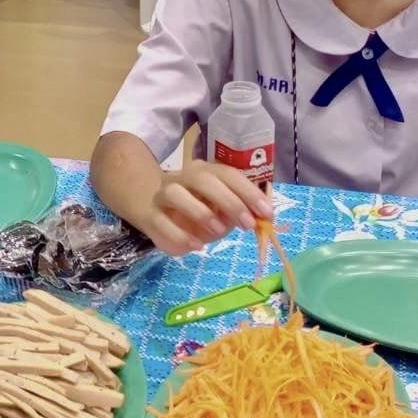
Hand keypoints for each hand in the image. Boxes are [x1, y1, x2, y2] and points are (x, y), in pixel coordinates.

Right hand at [139, 161, 273, 256]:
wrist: (152, 208)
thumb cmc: (195, 209)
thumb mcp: (220, 210)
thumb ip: (238, 212)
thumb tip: (260, 219)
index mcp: (205, 172)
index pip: (228, 174)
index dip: (249, 192)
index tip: (267, 212)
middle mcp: (183, 178)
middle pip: (203, 179)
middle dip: (230, 201)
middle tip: (248, 224)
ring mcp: (163, 194)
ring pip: (176, 193)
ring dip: (200, 212)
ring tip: (219, 231)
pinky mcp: (150, 215)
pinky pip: (161, 221)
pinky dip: (181, 235)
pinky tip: (197, 245)